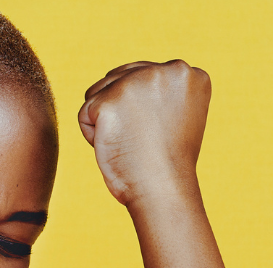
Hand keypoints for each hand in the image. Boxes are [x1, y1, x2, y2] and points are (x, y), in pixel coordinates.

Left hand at [79, 60, 226, 267]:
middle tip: (142, 142)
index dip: (141, 109)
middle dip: (121, 111)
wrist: (164, 192)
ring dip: (105, 121)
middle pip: (118, 78)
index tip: (157, 133)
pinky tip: (116, 148)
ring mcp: (137, 82)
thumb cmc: (167, 165)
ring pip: (99, 92)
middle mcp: (165, 70)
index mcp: (187, 74)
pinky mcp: (110, 100)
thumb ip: (160, 92)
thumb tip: (129, 79)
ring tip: (130, 144)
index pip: (144, 75)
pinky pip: (85, 114)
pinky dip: (92, 136)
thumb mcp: (176, 115)